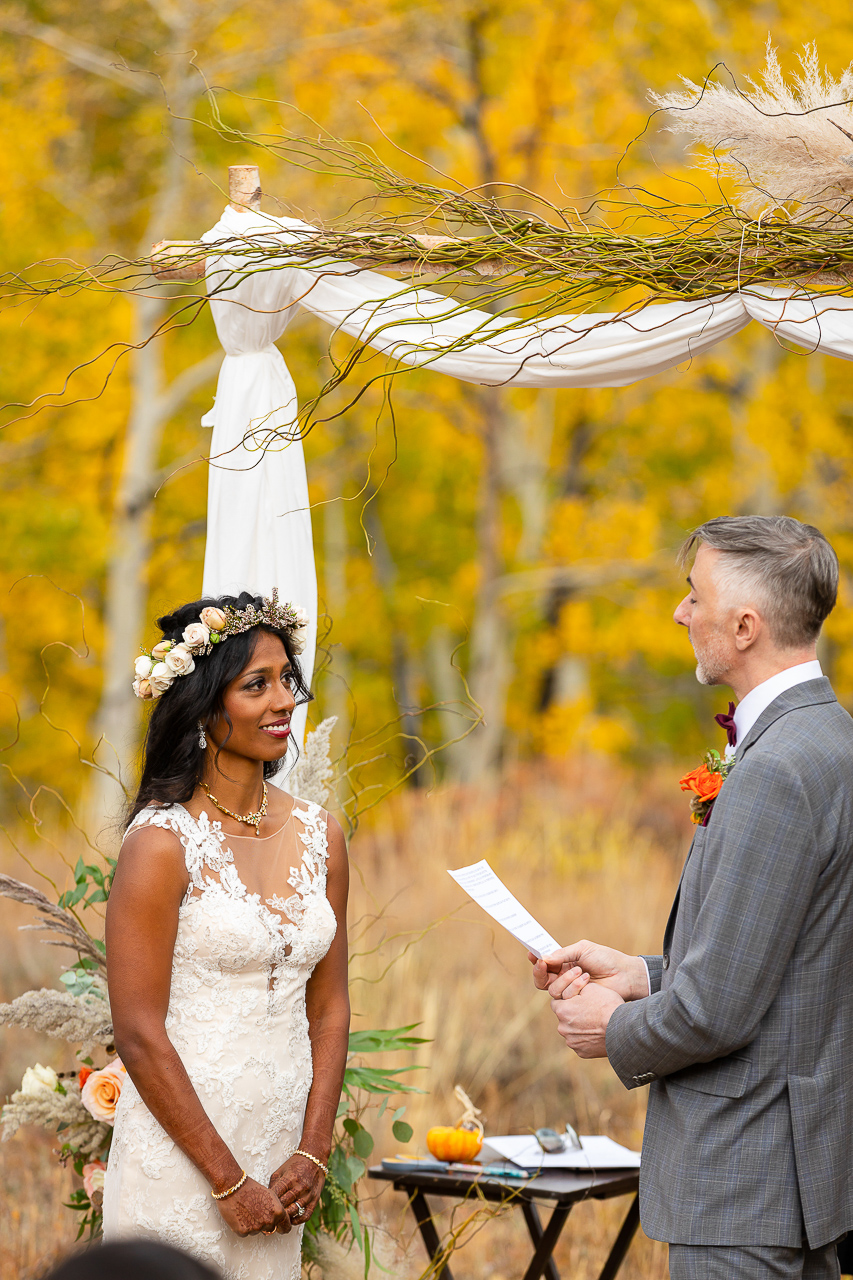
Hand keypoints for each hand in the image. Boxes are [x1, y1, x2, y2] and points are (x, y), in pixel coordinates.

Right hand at [214, 1178, 288, 1236]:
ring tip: (246, 1210)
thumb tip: (278, 1218)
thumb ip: (276, 1209)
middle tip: (256, 1211)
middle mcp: (268, 1222)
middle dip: (265, 1222)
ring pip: (257, 1231)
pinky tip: (240, 1215)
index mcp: (277, 1212)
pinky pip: (246, 1233)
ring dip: (253, 1224)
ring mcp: (255, 1228)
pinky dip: (243, 1226)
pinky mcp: (243, 1232)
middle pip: (270, 1228)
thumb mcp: (270, 1195)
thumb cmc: (250, 1188)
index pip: (286, 1227)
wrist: (233, 1186)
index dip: (282, 1227)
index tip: (280, 1228)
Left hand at [269, 1153, 325, 1226]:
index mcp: (289, 1178)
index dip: (267, 1203)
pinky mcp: (315, 1199)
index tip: (262, 1209)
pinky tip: (291, 1220)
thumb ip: (273, 1184)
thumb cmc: (294, 1165)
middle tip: (268, 1218)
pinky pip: (306, 1215)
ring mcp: (308, 1194)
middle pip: (284, 1205)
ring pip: (294, 1211)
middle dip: (275, 1212)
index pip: (276, 1195)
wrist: (314, 1159)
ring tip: (278, 1221)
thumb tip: (265, 1199)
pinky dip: (298, 1221)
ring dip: (285, 1218)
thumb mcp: (281, 1170)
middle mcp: (299, 1187)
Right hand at [530, 939, 647, 1002]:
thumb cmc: (606, 959)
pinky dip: (571, 987)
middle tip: (542, 964)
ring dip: (563, 978)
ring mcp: (570, 989)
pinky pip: (563, 998)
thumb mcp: (583, 949)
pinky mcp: (576, 1001)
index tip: (531, 953)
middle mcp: (564, 976)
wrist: (624, 976)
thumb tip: (543, 958)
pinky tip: (585, 979)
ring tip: (580, 971)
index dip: (536, 958)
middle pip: (542, 978)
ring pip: (551, 988)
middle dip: (539, 971)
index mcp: (565, 961)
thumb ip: (563, 953)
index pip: (545, 961)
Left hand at [550, 981, 623, 1058]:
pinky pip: (581, 1043)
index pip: (556, 1002)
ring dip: (579, 1027)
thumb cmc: (607, 1005)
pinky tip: (599, 1034)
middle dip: (573, 1014)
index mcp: (562, 1011)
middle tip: (588, 1010)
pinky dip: (587, 1039)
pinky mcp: (582, 1053)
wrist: (623, 1029)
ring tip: (596, 1023)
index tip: (577, 999)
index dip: (567, 999)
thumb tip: (573, 988)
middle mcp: (563, 1028)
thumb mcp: (591, 987)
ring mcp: (572, 1042)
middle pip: (564, 1018)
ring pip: (572, 1032)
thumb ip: (576, 987)